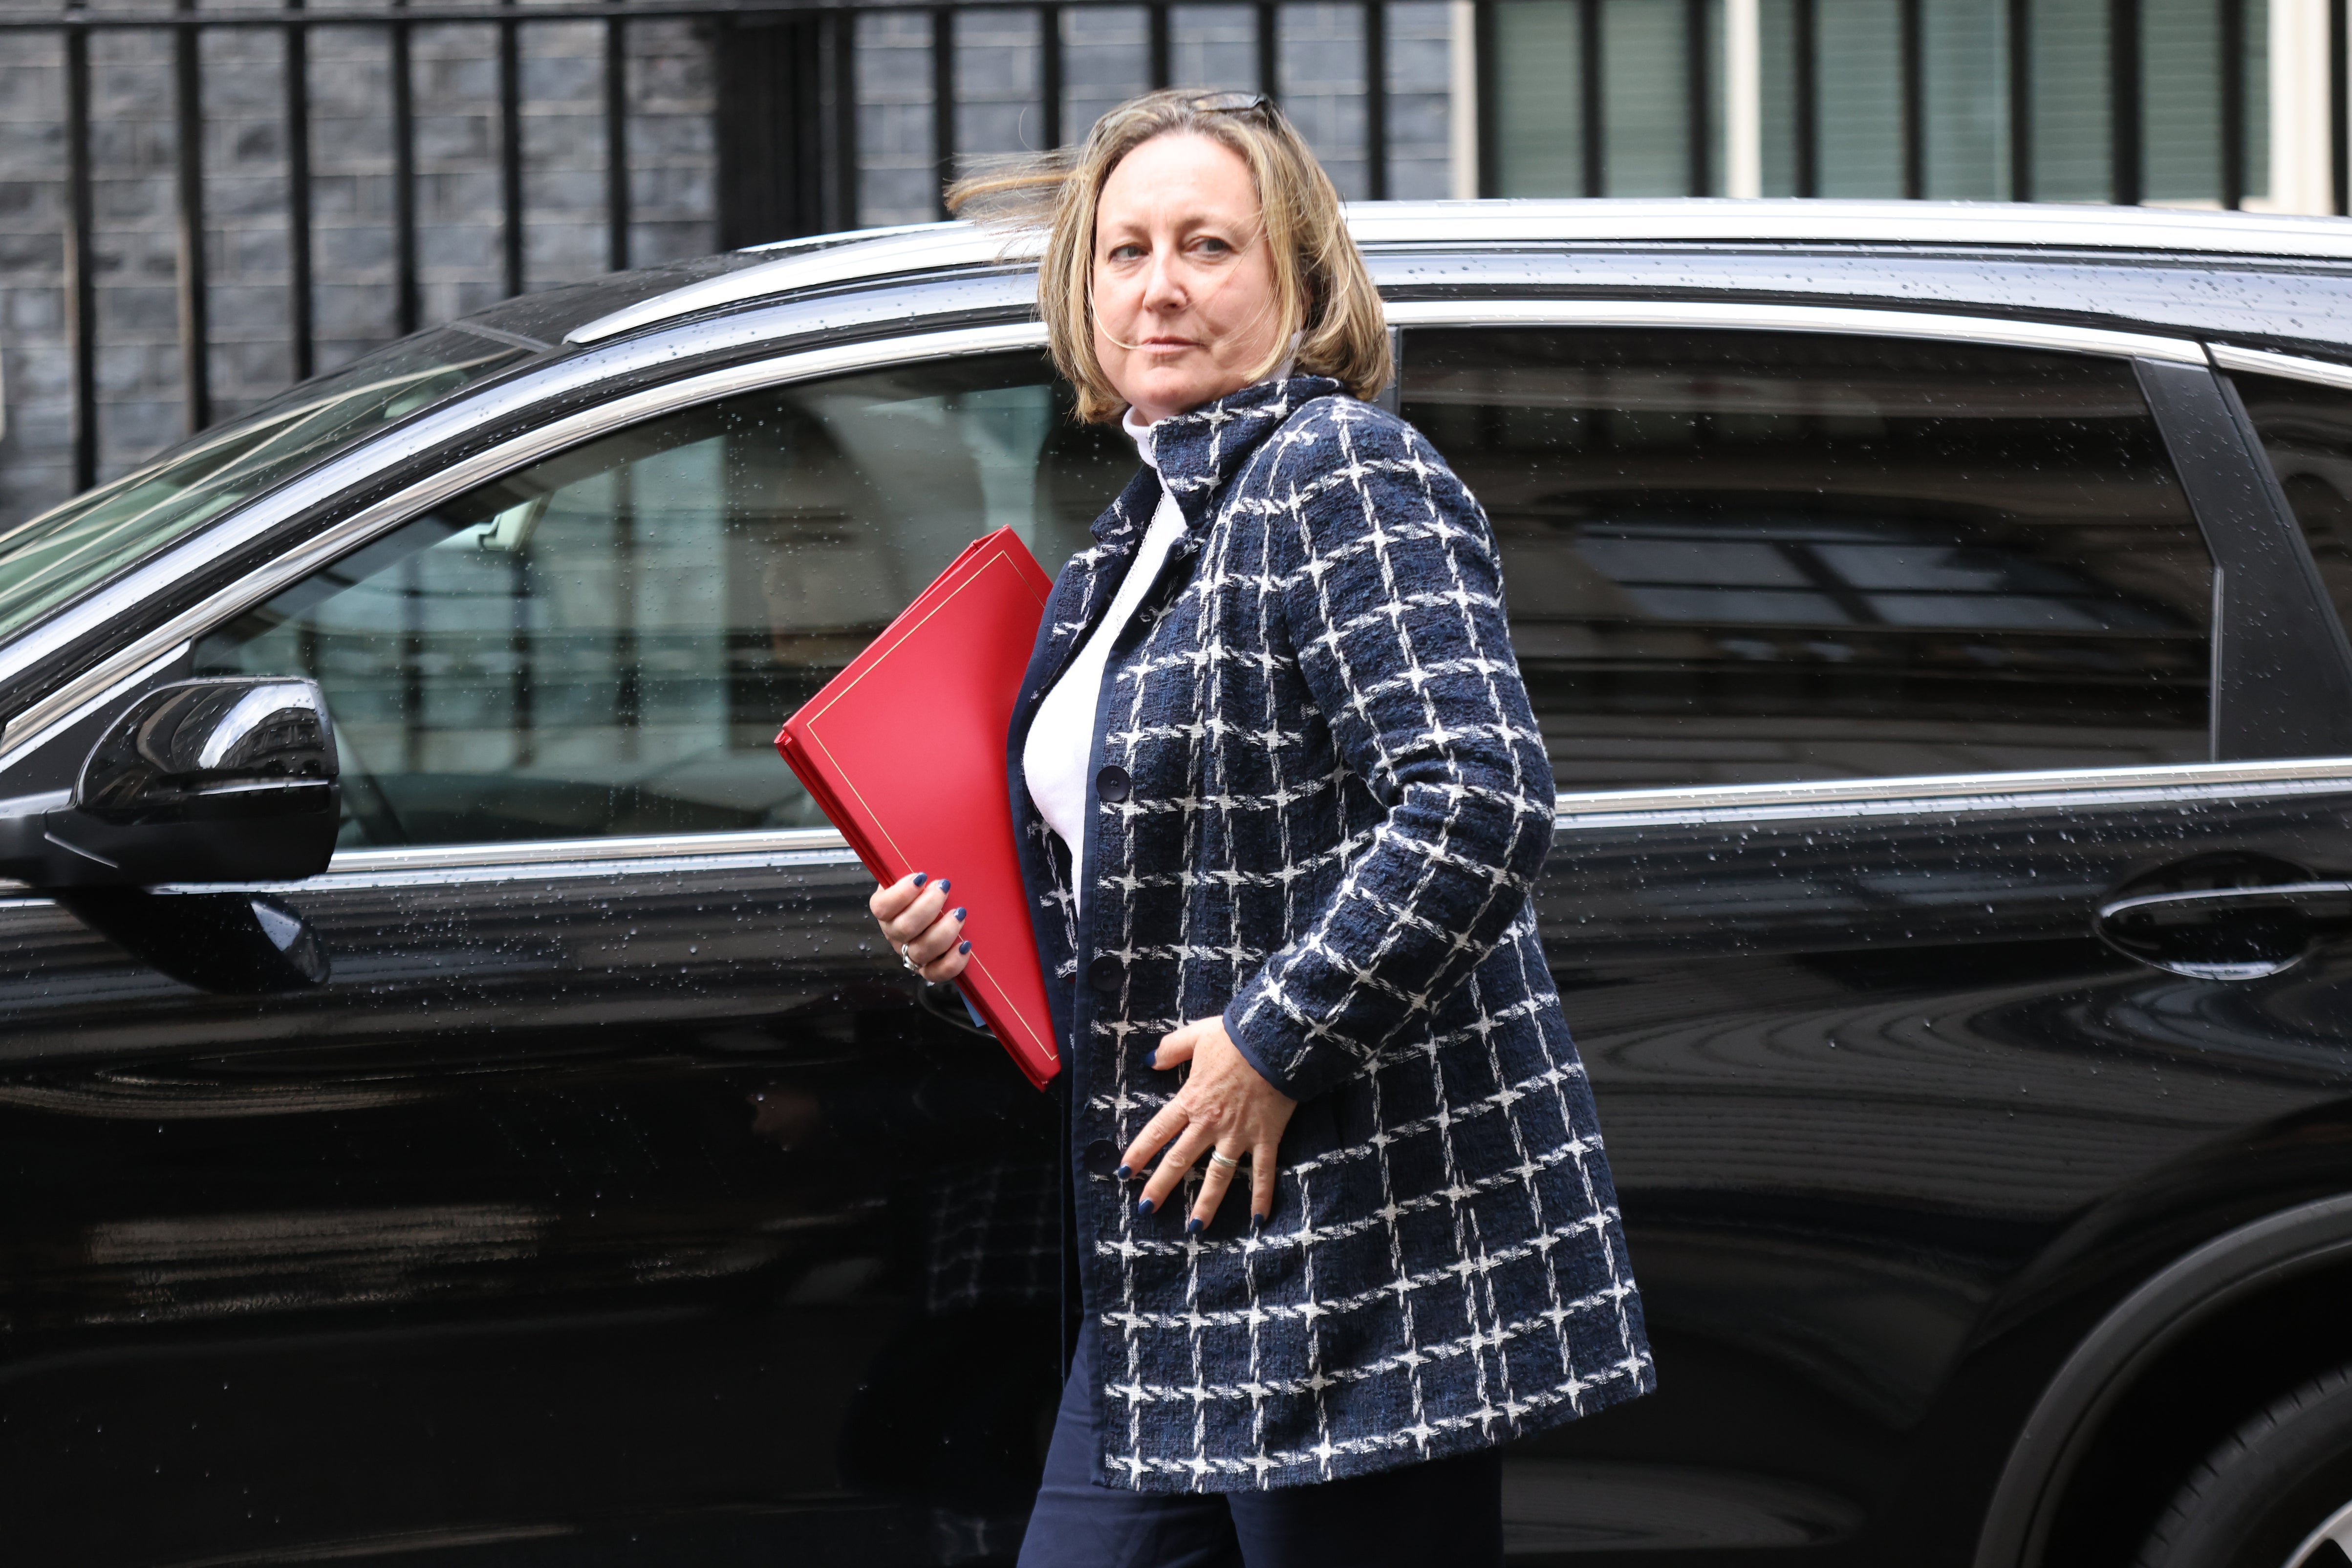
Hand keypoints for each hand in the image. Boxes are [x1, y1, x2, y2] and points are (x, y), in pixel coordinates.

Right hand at [869, 871, 969, 982]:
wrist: (942, 902)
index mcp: (886, 908)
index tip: (922, 876)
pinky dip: (952, 962)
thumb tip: (929, 848)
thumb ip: (914, 860)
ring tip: (960, 913)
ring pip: (920, 951)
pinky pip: (936, 973)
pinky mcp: (927, 968)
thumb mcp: (917, 866)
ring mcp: (910, 952)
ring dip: (944, 932)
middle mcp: (894, 933)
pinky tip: (965, 945)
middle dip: (928, 907)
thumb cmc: (929, 882)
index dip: (900, 894)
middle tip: (945, 887)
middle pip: (904, 928)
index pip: (882, 907)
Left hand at [1121, 1014, 1296, 1231]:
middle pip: (1181, 1160)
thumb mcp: (1197, 1035)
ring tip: (1194, 1228)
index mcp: (1191, 1100)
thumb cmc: (1237, 1037)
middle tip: (1145, 1210)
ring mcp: (1239, 1134)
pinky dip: (1261, 1197)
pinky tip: (1257, 1221)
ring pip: (1218, 1175)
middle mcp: (1211, 1123)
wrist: (1277, 1040)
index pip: (1158, 1131)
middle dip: (1161, 1186)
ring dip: (1206, 1203)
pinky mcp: (1266, 1137)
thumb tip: (1148, 1060)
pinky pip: (1263, 1172)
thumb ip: (1171, 1048)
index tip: (1124, 1172)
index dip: (1139, 1152)